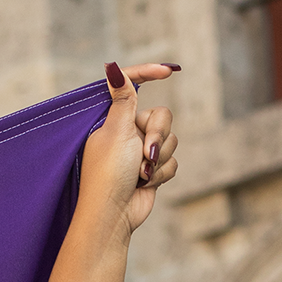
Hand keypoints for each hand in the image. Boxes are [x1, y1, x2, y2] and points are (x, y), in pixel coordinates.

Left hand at [79, 62, 179, 239]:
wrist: (114, 214)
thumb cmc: (109, 173)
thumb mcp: (117, 130)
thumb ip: (122, 98)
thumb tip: (112, 66)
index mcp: (114, 120)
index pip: (133, 87)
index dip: (149, 75)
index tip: (169, 71)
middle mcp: (128, 133)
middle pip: (161, 115)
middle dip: (158, 134)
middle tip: (145, 152)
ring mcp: (140, 152)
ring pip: (170, 139)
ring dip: (158, 158)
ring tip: (141, 173)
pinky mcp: (152, 170)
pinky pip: (171, 160)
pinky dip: (161, 173)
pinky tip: (146, 184)